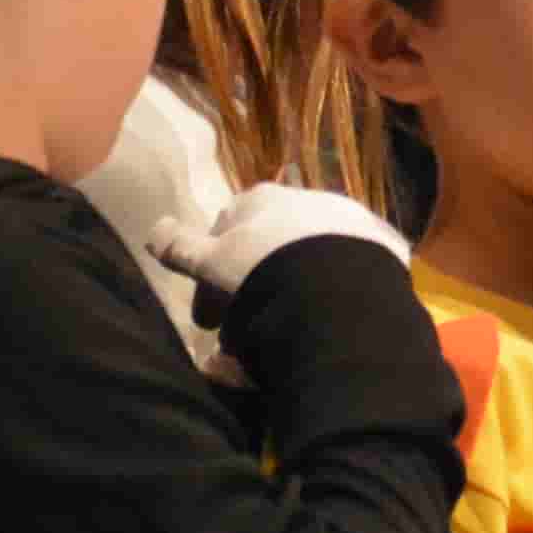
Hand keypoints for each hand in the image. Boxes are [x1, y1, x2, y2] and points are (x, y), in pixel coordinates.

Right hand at [148, 182, 414, 320]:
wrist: (339, 288)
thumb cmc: (263, 271)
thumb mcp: (211, 264)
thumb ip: (180, 247)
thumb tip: (152, 231)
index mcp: (258, 200)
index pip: (222, 235)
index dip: (210, 280)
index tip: (209, 322)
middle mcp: (303, 199)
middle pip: (266, 247)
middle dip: (253, 285)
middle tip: (248, 331)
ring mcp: (345, 219)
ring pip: (308, 259)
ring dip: (293, 290)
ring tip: (289, 332)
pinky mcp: (381, 246)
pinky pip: (348, 274)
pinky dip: (333, 295)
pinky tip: (328, 324)